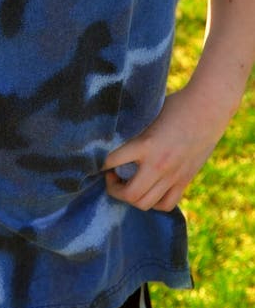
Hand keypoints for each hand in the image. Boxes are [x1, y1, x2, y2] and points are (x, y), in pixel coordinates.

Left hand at [103, 84, 227, 211]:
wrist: (208, 108)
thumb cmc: (176, 104)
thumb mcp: (148, 112)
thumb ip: (132, 128)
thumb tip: (110, 132)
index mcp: (146, 144)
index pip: (113, 161)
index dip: (101, 163)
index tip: (99, 161)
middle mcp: (159, 165)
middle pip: (130, 195)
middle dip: (114, 189)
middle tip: (111, 176)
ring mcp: (174, 176)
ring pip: (146, 203)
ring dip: (132, 198)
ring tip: (128, 184)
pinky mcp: (185, 179)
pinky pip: (166, 204)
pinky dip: (153, 202)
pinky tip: (148, 190)